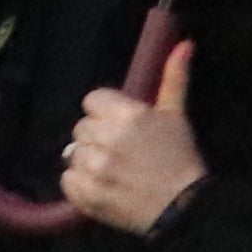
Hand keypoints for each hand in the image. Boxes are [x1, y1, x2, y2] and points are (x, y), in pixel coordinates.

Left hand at [62, 43, 205, 235]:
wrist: (183, 208)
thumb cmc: (181, 159)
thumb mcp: (177, 115)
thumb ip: (174, 78)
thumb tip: (184, 44)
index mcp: (129, 115)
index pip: (92, 101)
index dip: (104, 113)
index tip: (119, 126)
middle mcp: (109, 139)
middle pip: (81, 128)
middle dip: (97, 137)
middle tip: (120, 151)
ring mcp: (96, 168)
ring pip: (73, 154)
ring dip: (88, 161)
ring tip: (113, 171)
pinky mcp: (86, 194)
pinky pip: (66, 180)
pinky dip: (80, 185)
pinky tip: (102, 186)